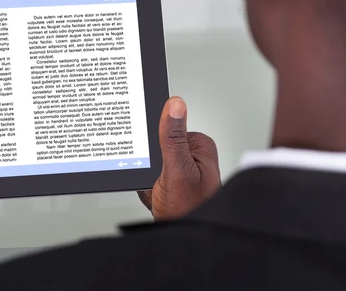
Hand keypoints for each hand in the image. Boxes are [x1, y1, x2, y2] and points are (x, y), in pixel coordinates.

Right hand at [138, 97, 220, 220]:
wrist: (185, 241)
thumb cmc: (190, 211)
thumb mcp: (177, 169)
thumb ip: (173, 137)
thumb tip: (175, 103)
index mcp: (199, 145)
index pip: (167, 129)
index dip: (154, 145)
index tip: (156, 160)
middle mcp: (193, 156)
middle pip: (156, 146)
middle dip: (148, 165)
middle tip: (158, 181)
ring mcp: (183, 170)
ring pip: (149, 164)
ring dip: (146, 179)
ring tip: (158, 192)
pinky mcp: (173, 183)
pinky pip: (149, 178)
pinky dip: (146, 189)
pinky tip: (155, 197)